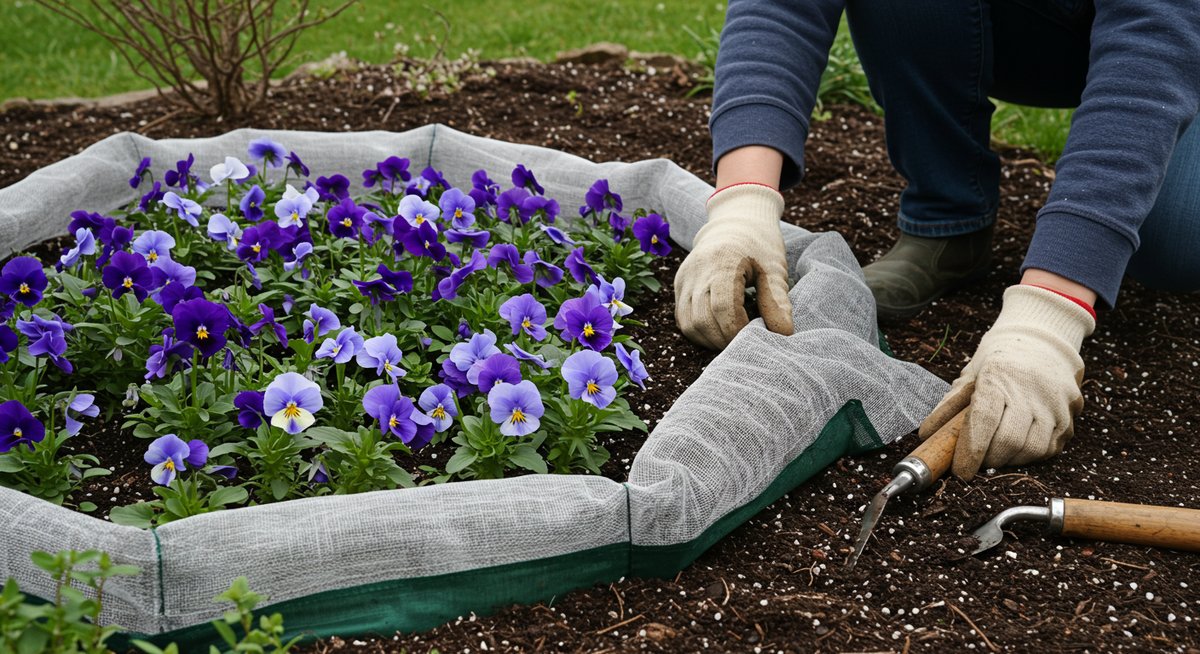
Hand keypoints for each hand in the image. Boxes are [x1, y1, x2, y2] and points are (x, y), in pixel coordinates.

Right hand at [674, 183, 793, 349]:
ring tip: (732, 337)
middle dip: (725, 340)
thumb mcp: (774, 269)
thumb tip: (784, 334)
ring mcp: (684, 278)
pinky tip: (719, 329)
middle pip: (702, 320)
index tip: (755, 334)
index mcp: (722, 262)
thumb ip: (777, 301)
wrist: (735, 221)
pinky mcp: (679, 285)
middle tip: (746, 340)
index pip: (723, 308)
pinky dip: (700, 331)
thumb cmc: (760, 246)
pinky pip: (682, 319)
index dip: (737, 329)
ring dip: (710, 340)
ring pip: (688, 324)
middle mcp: (697, 271)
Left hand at [919, 284, 1095, 478]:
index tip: (960, 471)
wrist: (1043, 341)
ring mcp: (1055, 403)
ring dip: (1009, 460)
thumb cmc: (999, 361)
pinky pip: (1050, 448)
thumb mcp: (970, 375)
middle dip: (988, 459)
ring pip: (1031, 449)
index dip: (970, 451)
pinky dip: (1030, 456)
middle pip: (1008, 440)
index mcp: (999, 377)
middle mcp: (1030, 390)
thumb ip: (948, 406)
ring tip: (997, 452)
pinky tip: (1018, 446)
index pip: (983, 420)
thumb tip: (927, 435)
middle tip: (977, 461)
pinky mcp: (1070, 415)